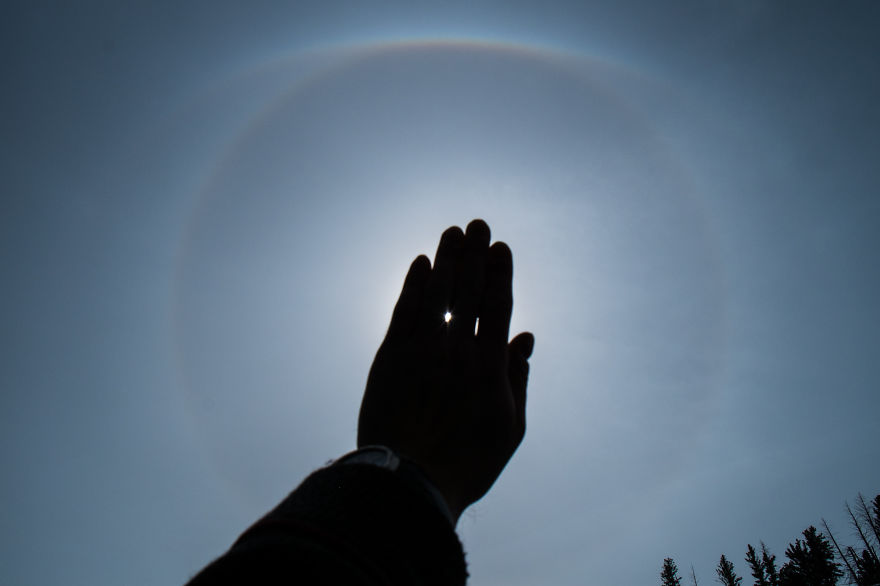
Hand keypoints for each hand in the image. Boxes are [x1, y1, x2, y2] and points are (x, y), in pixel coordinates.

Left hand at [357, 219, 533, 523]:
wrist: (408, 480)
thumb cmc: (467, 462)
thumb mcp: (510, 428)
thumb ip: (519, 379)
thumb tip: (527, 337)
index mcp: (489, 366)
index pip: (497, 306)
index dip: (500, 273)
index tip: (501, 246)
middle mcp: (456, 350)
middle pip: (467, 291)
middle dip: (475, 255)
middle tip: (477, 224)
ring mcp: (421, 351)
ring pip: (436, 294)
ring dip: (445, 260)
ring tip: (451, 233)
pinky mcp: (390, 357)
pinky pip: (403, 312)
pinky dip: (413, 286)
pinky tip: (420, 264)